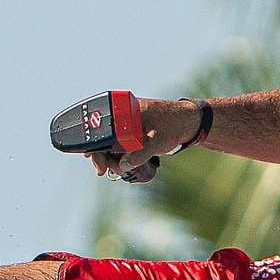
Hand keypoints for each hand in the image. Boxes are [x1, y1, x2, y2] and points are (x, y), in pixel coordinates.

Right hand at [87, 97, 203, 178]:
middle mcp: (122, 115)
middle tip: (102, 170)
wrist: (189, 123)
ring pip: (109, 141)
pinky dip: (117, 154)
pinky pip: (118, 143)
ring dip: (109, 157)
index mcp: (124, 109)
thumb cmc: (173, 125)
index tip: (91, 157)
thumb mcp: (156, 141)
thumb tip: (122, 166)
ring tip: (117, 170)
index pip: (100, 126)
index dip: (93, 143)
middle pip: (101, 135)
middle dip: (100, 154)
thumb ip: (138, 154)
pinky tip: (119, 165)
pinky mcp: (132, 132)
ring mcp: (126, 124)